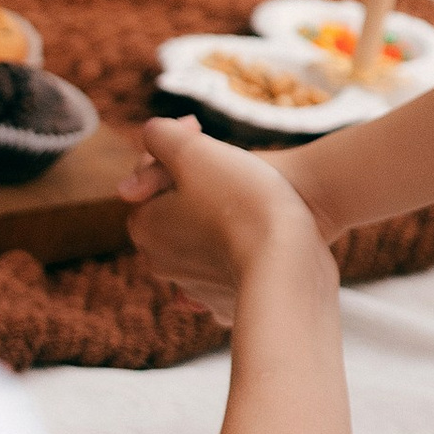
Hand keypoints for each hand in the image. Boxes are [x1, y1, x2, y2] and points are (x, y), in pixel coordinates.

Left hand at [127, 118, 335, 323]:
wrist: (289, 260)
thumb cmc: (242, 201)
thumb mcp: (194, 150)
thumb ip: (161, 134)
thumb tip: (152, 134)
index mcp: (144, 225)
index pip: (149, 177)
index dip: (178, 150)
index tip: (204, 131)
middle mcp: (159, 261)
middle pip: (175, 210)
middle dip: (196, 186)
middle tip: (231, 164)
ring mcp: (193, 286)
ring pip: (203, 238)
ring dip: (219, 218)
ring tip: (252, 199)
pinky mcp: (227, 302)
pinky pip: (228, 269)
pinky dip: (240, 253)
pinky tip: (260, 236)